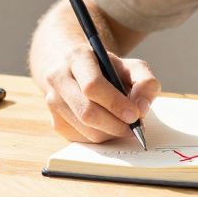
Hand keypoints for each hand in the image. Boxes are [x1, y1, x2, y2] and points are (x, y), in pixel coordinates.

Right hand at [40, 48, 160, 142]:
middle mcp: (58, 78)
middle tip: (135, 128)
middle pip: (86, 111)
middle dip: (115, 124)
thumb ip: (145, 82)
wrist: (79, 71)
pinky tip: (109, 126)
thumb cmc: (109, 70)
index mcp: (77, 58)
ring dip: (110, 133)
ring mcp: (52, 101)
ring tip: (124, 125)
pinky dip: (101, 137)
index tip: (135, 115)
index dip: (115, 103)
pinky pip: (81, 139)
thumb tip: (142, 108)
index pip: (92, 85)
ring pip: (85, 129)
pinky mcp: (55, 121)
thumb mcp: (131, 67)